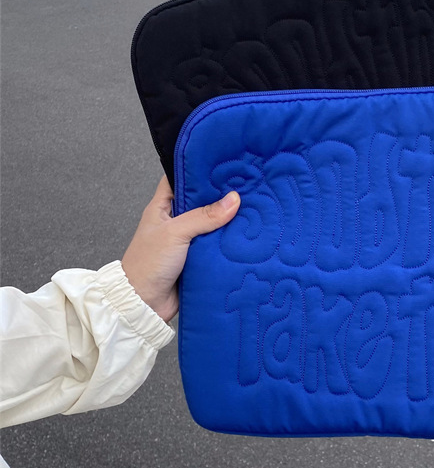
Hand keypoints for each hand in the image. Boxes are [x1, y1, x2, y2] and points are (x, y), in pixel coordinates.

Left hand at [121, 177, 239, 321]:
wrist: (144, 304)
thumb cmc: (148, 264)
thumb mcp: (175, 233)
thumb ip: (204, 216)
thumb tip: (233, 200)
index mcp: (162, 208)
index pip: (180, 179)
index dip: (198, 170)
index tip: (222, 163)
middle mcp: (176, 222)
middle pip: (202, 202)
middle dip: (222, 196)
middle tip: (246, 184)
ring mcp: (188, 241)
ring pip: (213, 225)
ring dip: (229, 221)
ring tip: (254, 207)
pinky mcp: (199, 259)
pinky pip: (218, 246)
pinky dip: (230, 242)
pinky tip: (248, 235)